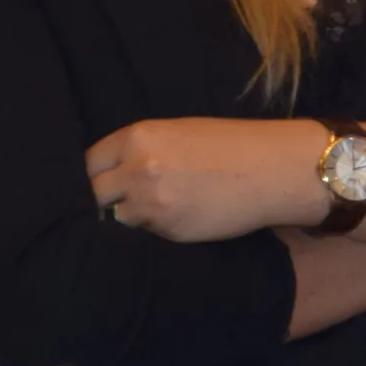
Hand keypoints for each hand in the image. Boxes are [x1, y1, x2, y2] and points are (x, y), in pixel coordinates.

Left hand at [87, 116, 342, 242]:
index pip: (88, 162)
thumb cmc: (234, 145)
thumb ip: (142, 150)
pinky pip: (147, 232)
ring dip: (131, 215)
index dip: (96, 173)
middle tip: (125, 198)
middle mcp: (137, 170)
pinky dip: (157, 227)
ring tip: (160, 207)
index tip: (104, 181)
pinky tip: (183, 215)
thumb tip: (113, 173)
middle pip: (94, 193)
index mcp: (138, 138)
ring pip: (118, 217)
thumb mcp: (181, 133)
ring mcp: (151, 203)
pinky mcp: (168, 230)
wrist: (278, 170)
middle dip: (106, 197)